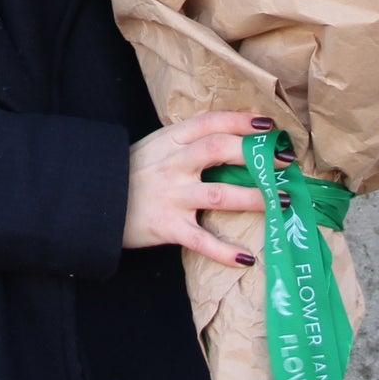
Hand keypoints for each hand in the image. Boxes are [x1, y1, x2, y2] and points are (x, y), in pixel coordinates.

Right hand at [123, 110, 278, 267]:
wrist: (92, 201)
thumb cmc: (132, 171)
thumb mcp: (158, 145)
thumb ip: (189, 141)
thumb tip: (232, 135)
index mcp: (172, 140)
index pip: (211, 122)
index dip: (241, 121)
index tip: (270, 126)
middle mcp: (174, 164)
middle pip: (219, 150)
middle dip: (256, 155)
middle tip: (286, 162)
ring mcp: (171, 196)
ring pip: (220, 194)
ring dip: (255, 198)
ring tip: (283, 202)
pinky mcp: (167, 227)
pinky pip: (201, 240)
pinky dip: (224, 251)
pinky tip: (247, 259)